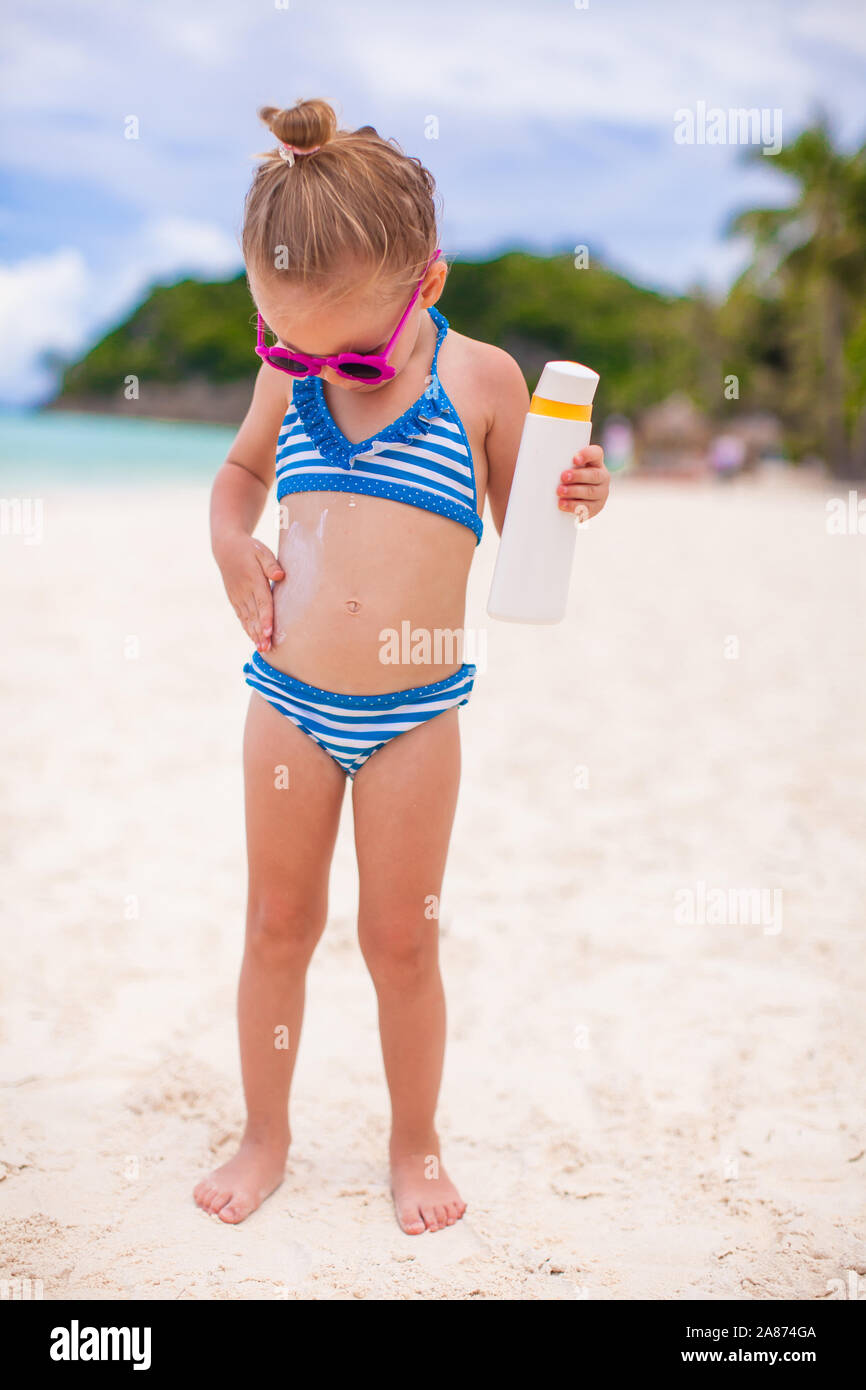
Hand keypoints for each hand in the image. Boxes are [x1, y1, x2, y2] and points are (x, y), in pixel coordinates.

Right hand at [214, 533, 284, 652]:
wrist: (226, 547)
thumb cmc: (249, 548)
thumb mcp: (261, 551)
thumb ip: (271, 564)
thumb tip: (280, 575)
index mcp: (253, 580)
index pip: (262, 603)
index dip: (266, 618)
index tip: (269, 632)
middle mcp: (244, 591)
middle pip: (255, 615)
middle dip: (261, 633)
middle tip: (267, 648)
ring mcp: (238, 596)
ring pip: (247, 619)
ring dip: (254, 634)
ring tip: (261, 649)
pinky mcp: (234, 598)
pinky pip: (241, 616)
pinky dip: (247, 628)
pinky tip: (253, 638)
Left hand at [556, 446, 608, 521]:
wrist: (575, 499)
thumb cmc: (569, 478)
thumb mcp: (569, 467)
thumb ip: (563, 462)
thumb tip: (545, 461)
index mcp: (596, 463)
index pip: (596, 454)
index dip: (587, 455)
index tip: (574, 459)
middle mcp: (602, 477)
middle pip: (594, 475)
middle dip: (578, 476)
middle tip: (563, 477)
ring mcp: (601, 493)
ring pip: (590, 492)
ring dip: (574, 491)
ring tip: (560, 491)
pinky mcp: (596, 507)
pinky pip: (587, 508)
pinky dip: (573, 506)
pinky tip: (563, 504)